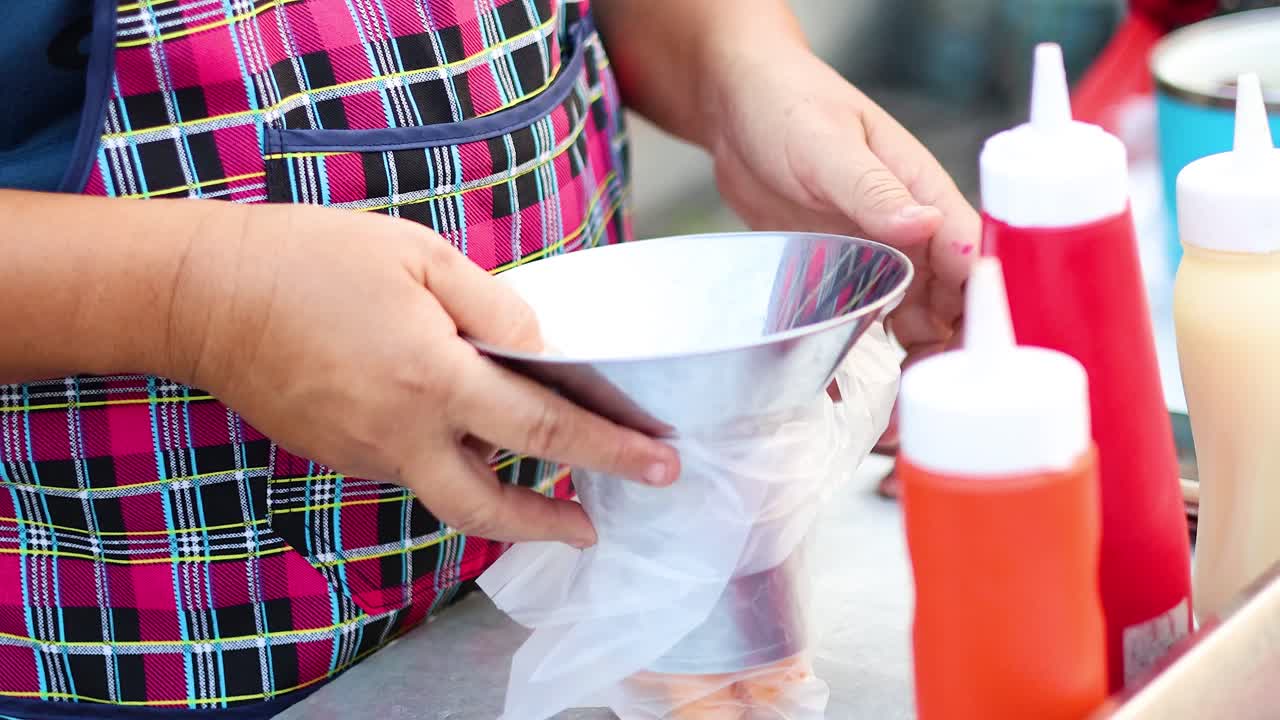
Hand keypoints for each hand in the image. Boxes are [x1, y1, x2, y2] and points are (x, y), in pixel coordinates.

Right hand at [167, 203, 679, 546]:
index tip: (659, 462)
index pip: (542, 426)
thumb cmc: (312, 259)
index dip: (609, 447)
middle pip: (491, 508)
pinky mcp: (340, 457)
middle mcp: (401, 433)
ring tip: (548, 485)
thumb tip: (545, 348)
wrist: (204, 297)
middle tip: (598, 525)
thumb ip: (492, 306)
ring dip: (505, 498)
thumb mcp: (418, 255)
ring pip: (450, 495)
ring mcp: (365, 455)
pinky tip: (468, 437)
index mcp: (431, 376)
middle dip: (553, 524)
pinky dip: (452, 465)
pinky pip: (411, 472)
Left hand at [705, 49, 979, 373]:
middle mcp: (906, 228)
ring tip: (899, 408)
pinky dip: (859, 352)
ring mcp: (873, 253)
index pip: (970, 254)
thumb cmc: (787, 103)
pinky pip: (859, 319)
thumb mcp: (827, 144)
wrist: (734, 107)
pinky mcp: (838, 271)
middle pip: (948, 299)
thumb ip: (872, 187)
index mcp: (921, 191)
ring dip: (911, 360)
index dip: (981, 303)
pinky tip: (849, 389)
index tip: (980, 352)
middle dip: (949, 347)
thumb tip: (926, 224)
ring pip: (910, 318)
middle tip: (931, 396)